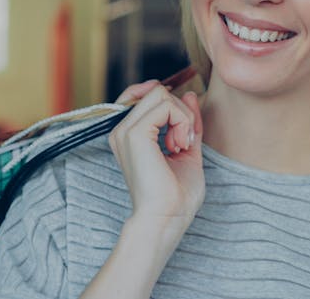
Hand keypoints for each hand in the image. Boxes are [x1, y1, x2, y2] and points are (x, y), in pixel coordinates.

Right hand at [109, 80, 204, 233]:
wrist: (168, 218)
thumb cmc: (177, 195)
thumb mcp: (186, 147)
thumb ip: (186, 120)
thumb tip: (188, 93)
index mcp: (129, 134)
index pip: (144, 94)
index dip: (170, 103)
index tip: (183, 130)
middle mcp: (122, 130)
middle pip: (156, 91)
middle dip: (180, 111)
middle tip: (184, 142)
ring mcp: (125, 130)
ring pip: (161, 94)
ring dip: (182, 117)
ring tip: (181, 146)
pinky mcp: (134, 133)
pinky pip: (165, 104)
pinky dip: (182, 121)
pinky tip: (179, 146)